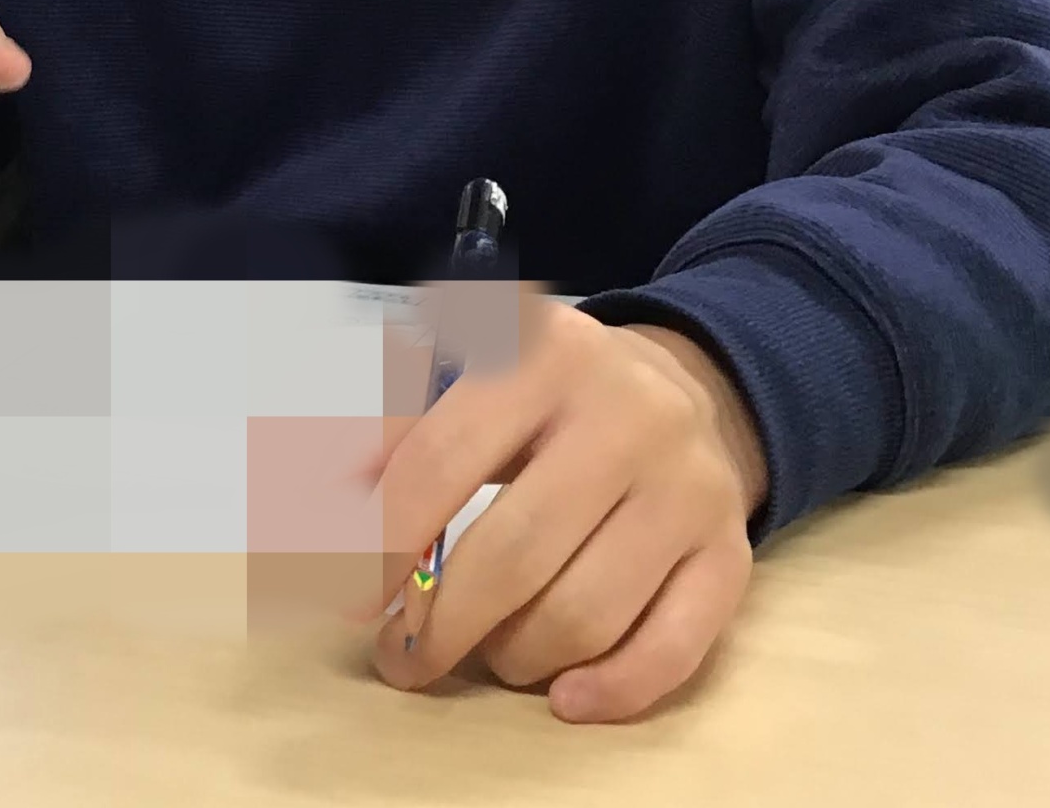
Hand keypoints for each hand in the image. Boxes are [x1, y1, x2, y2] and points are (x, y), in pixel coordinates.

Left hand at [367, 299, 766, 723]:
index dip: (383, 542)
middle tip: (403, 658)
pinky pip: (673, 648)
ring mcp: (687, 485)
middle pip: (515, 553)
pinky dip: (612, 689)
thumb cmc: (548, 392)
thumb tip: (319, 504)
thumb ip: (395, 422)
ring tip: (488, 651)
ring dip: (516, 656)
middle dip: (442, 624)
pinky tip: (564, 697)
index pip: (442, 460)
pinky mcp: (730, 550)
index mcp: (544, 352)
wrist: (686, 386)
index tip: (350, 600)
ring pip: (586, 612)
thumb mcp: (472, 368)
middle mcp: (626, 412)